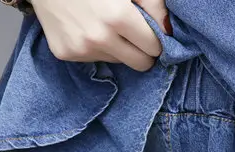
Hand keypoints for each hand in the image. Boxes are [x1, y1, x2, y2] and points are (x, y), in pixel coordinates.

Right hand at [31, 0, 170, 71]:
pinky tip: (85, 28)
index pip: (154, 48)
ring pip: (118, 62)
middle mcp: (99, 37)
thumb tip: (169, 31)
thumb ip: (153, 5)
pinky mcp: (65, 53)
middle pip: (140, 64)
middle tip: (133, 36)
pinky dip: (95, 48)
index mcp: (118, 17)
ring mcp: (81, 48)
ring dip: (117, 48)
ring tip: (103, 25)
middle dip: (142, 52)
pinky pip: (94, 59)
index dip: (154, 39)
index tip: (148, 32)